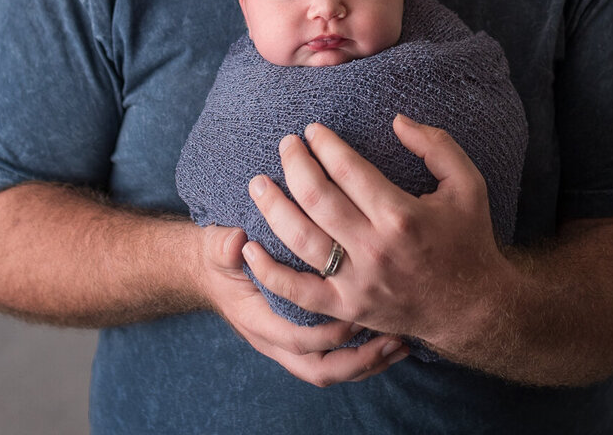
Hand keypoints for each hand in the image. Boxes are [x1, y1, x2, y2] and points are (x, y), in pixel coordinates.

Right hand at [196, 222, 408, 386]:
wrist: (212, 271)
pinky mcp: (306, 339)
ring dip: (367, 362)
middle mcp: (275, 340)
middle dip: (358, 359)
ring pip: (332, 370)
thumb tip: (237, 242)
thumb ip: (225, 246)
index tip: (357, 315)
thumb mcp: (218, 248)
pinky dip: (365, 357)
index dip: (327, 332)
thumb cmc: (221, 258)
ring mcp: (290, 345)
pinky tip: (392, 342)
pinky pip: (337, 361)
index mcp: (258, 321)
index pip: (295, 339)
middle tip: (391, 339)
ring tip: (400, 345)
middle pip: (319, 369)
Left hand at [243, 114, 512, 355]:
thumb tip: (397, 120)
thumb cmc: (468, 238)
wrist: (472, 308)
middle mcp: (376, 249)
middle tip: (286, 144)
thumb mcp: (467, 183)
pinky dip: (269, 272)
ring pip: (301, 241)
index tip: (312, 130)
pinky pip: (298, 293)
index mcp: (402, 215)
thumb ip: (435, 145)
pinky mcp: (347, 308)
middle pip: (318, 199)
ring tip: (258, 183)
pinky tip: (249, 247)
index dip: (324, 145)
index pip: (348, 170)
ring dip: (273, 209)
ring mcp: (358, 283)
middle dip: (295, 165)